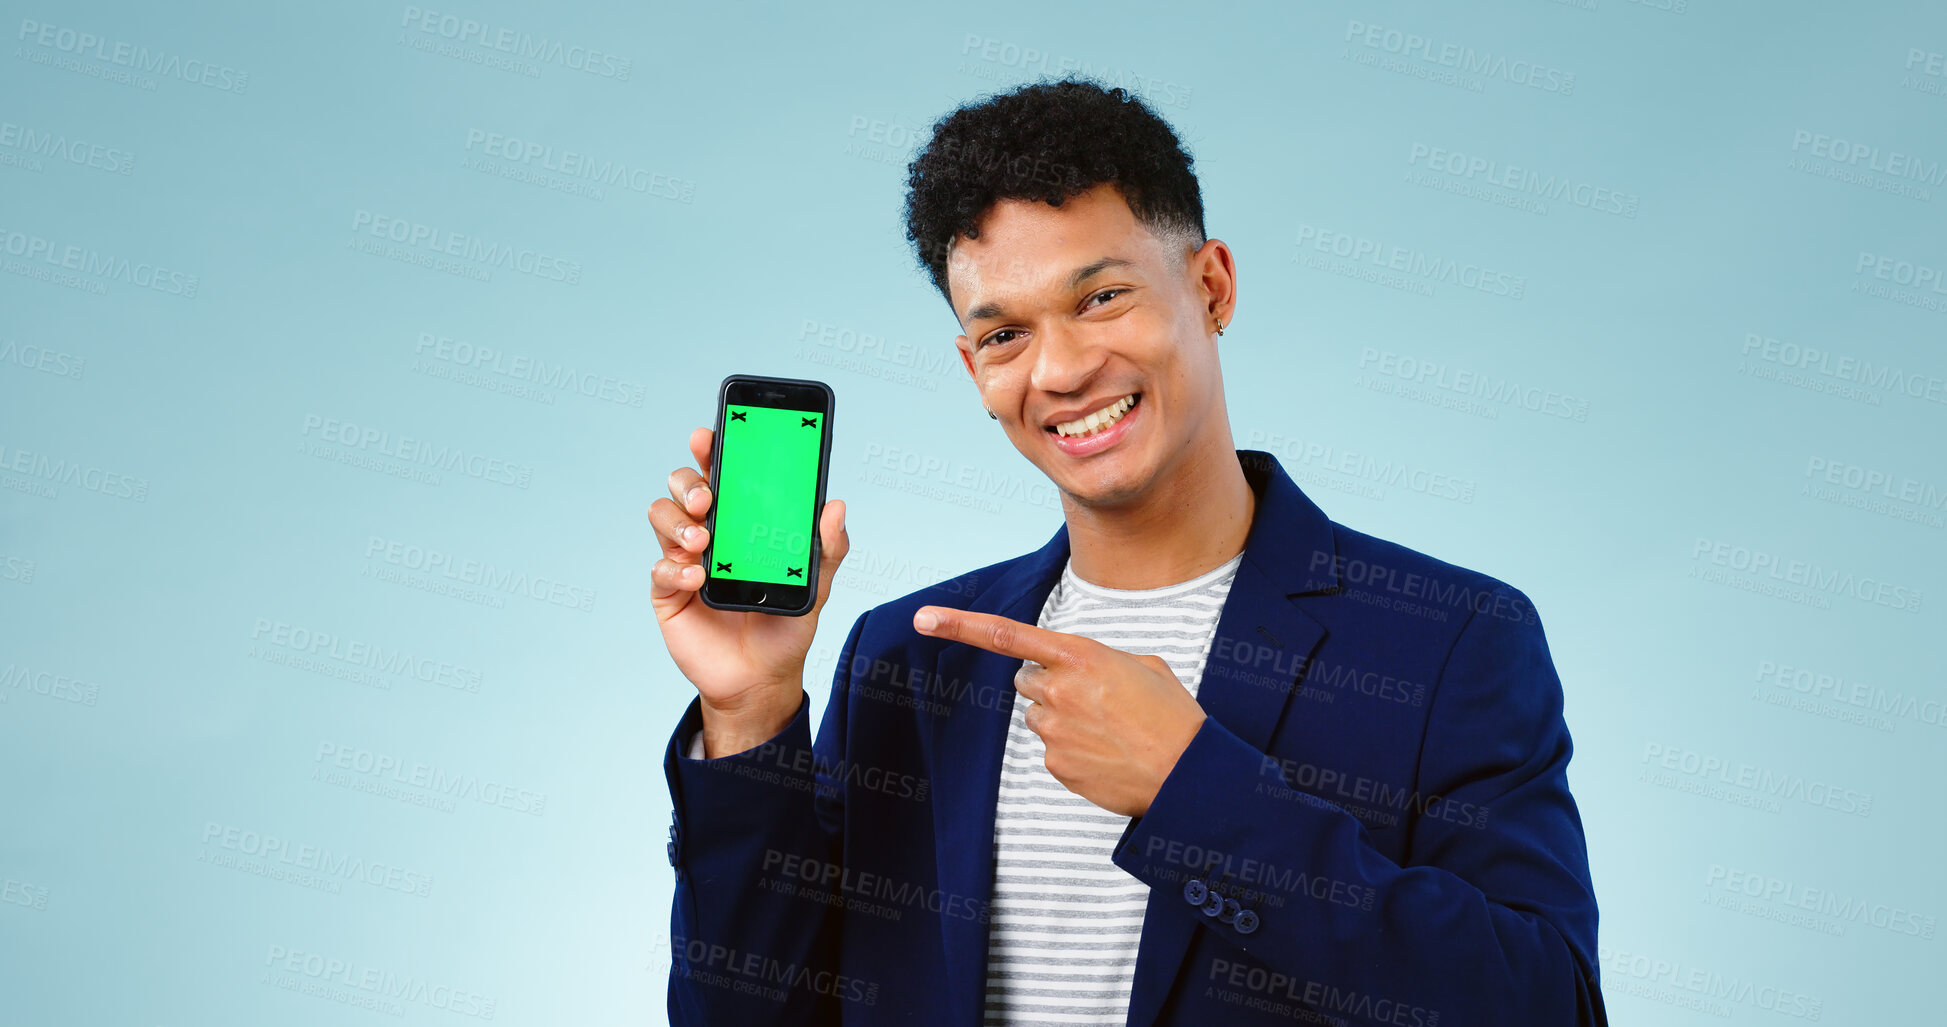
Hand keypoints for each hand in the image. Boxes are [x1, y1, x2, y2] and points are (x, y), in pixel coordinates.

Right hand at [649, 426, 849, 739]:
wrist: (761, 679)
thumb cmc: (784, 626)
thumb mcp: (815, 586)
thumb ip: (827, 548)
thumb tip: (836, 506)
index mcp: (741, 522)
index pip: (722, 475)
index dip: (712, 450)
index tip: (710, 436)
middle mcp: (709, 533)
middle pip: (682, 486)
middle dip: (689, 482)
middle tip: (708, 498)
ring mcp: (685, 560)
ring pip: (662, 517)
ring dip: (678, 523)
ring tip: (703, 543)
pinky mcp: (669, 592)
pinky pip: (659, 568)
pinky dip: (675, 567)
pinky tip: (697, 577)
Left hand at [912, 605, 1205, 816]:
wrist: (1188, 776)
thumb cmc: (1174, 717)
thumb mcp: (1146, 667)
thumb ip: (1101, 660)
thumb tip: (1081, 672)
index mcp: (1081, 656)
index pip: (1006, 635)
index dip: (959, 624)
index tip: (922, 618)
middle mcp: (1059, 690)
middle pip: (1026, 680)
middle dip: (1050, 685)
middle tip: (1094, 700)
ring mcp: (1053, 731)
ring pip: (1039, 716)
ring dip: (1063, 719)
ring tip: (1109, 731)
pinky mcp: (1055, 765)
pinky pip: (1052, 750)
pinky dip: (1073, 751)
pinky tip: (1106, 755)